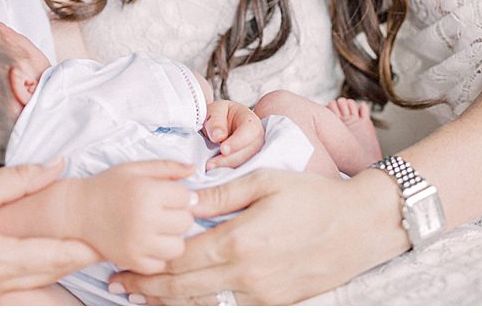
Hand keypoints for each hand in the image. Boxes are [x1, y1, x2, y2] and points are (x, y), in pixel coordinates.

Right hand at [0, 160, 99, 300]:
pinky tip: (48, 254)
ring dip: (61, 265)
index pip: (53, 257)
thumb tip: (58, 165)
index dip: (84, 247)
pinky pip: (17, 284)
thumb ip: (19, 179)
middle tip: (108, 241)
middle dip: (79, 258)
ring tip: (85, 246)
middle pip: (49, 274)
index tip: (109, 236)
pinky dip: (38, 270)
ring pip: (35, 282)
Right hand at [75, 160, 196, 274]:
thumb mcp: (135, 168)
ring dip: (172, 238)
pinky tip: (148, 243)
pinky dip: (158, 255)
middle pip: (186, 222)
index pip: (187, 197)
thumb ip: (166, 167)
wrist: (78, 210)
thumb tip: (194, 168)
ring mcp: (139, 243)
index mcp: (148, 192)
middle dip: (178, 215)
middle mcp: (145, 219)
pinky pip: (161, 264)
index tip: (166, 195)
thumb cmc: (108, 186)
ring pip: (178, 247)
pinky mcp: (132, 261)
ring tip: (158, 229)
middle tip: (162, 211)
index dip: (179, 195)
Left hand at [108, 169, 406, 303]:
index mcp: (241, 241)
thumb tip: (182, 198)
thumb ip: (220, 193)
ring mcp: (262, 294)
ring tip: (142, 297)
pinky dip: (203, 305)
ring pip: (205, 304)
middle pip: (185, 289)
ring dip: (170, 302)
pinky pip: (231, 308)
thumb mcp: (265, 181)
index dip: (147, 266)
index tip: (122, 265)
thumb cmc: (313, 197)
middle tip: (120, 285)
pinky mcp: (276, 303)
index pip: (181, 259)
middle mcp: (248, 274)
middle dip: (148, 289)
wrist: (360, 226)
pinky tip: (185, 300)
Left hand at [203, 100, 264, 169]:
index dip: (237, 142)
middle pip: (250, 151)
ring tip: (210, 168)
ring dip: (228, 168)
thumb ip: (215, 121)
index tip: (223, 149)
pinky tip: (216, 173)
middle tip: (211, 164)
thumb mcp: (214, 111)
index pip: (250, 131)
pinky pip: (241, 170)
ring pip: (247, 164)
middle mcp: (256, 138)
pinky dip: (229, 173)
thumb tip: (218, 136)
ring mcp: (253, 152)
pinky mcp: (246, 163)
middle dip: (230, 159)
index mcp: (250, 121)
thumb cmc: (219, 116)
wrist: (217, 125)